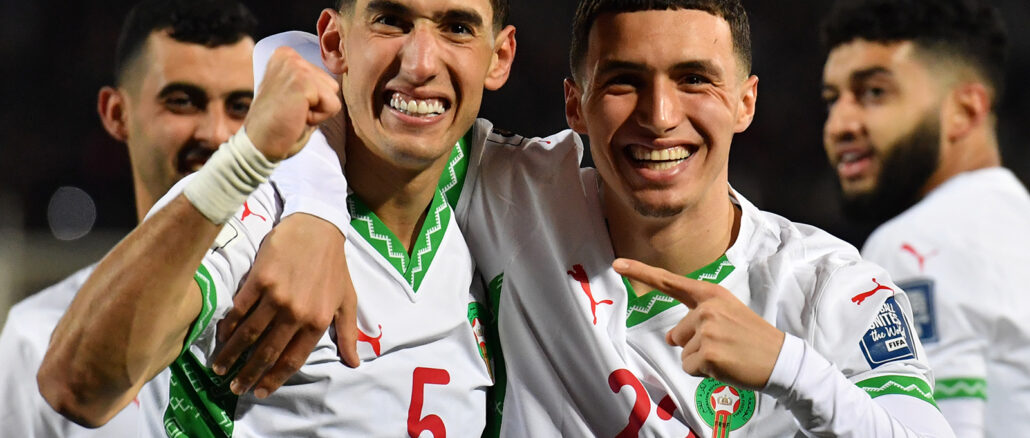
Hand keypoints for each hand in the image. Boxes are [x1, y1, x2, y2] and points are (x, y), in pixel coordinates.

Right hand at [211, 214, 359, 397]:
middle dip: (248, 374)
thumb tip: (354, 363)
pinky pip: (239, 311)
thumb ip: (348, 333)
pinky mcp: (259, 280)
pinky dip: (228, 327)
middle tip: (234, 387)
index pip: (292, 359)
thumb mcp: (347, 299)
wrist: (317, 226)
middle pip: (267, 352)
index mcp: (318, 321)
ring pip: (248, 335)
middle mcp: (296, 313)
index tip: (260, 391)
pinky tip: (221, 338)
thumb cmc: (333, 265)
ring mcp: (276, 296)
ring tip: (220, 368)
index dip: (274, 379)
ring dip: (232, 355)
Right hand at [245, 47, 341, 160]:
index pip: (324, 78)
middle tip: (290, 112)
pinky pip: (333, 106)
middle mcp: (289, 56)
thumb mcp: (294, 93)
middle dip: (317, 104)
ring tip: (292, 114)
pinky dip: (318, 118)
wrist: (258, 144)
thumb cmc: (277, 124)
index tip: (289, 105)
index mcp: (285, 55)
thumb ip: (310, 83)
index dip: (313, 100)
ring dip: (318, 111)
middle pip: (331, 84)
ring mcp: (295, 67)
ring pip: (333, 94)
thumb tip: (336, 80)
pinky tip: (295, 117)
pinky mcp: (303, 82)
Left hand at [613, 258, 783, 389]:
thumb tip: (669, 337)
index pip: (670, 282)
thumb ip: (697, 318)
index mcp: (711, 294)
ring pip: (683, 352)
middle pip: (676, 334)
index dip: (640, 272)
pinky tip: (726, 365)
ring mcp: (706, 329)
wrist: (781, 359)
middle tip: (725, 346)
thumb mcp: (728, 315)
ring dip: (701, 360)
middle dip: (694, 346)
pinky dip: (705, 373)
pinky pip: (690, 368)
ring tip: (728, 355)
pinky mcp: (707, 353)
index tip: (617, 264)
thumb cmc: (753, 339)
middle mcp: (706, 308)